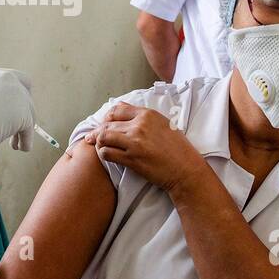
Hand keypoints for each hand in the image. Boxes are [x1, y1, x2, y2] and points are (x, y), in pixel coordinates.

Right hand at [0, 67, 35, 167]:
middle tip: (14, 132)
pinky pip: (29, 130)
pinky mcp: (23, 114)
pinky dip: (26, 141)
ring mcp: (18, 96)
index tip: (18, 111)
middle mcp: (9, 80)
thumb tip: (14, 116)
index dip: (23, 96)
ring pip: (30, 116)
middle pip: (28, 100)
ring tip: (14, 144)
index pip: (22, 81)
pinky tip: (20, 148)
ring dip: (23, 131)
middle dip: (23, 116)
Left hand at [82, 102, 210, 195]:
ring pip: (104, 137)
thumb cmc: (179, 149)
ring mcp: (134, 142)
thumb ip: (146, 119)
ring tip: (97, 146)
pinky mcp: (131, 159)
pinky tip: (105, 155)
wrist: (185, 169)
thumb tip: (126, 115)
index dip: (108, 116)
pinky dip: (102, 153)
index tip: (104, 123)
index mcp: (148, 115)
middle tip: (93, 137)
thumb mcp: (165, 125)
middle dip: (98, 130)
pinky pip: (107, 153)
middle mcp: (140, 125)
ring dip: (98, 141)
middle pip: (108, 123)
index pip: (118, 109)